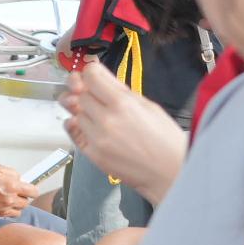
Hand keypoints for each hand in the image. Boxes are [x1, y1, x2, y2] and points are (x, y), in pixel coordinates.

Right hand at [0, 157, 39, 216]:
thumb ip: (13, 173)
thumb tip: (20, 179)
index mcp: (12, 185)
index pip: (33, 192)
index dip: (32, 190)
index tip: (29, 189)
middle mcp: (11, 199)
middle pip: (27, 202)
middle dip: (23, 197)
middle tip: (16, 192)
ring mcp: (5, 208)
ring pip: (20, 210)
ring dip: (17, 205)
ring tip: (9, 199)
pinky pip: (11, 215)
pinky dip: (9, 211)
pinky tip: (3, 205)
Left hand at [62, 62, 189, 200]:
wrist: (171, 172)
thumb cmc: (166, 138)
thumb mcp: (148, 105)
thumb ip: (120, 90)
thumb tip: (97, 76)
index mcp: (123, 103)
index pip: (90, 76)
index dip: (90, 72)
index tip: (94, 76)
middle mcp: (105, 119)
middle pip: (79, 94)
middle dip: (87, 92)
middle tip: (99, 98)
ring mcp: (96, 138)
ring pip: (75, 113)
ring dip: (84, 111)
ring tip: (99, 115)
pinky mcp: (92, 154)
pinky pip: (73, 132)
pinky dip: (77, 125)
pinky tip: (89, 125)